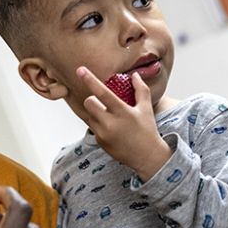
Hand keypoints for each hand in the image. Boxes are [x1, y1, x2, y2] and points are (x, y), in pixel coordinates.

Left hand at [76, 66, 171, 180]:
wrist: (147, 157)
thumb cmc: (147, 130)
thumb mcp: (146, 108)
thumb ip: (140, 90)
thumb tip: (134, 75)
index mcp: (122, 112)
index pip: (102, 93)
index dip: (90, 80)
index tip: (80, 70)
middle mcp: (110, 123)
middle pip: (89, 103)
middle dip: (93, 99)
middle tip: (102, 103)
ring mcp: (103, 134)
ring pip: (89, 115)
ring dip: (96, 112)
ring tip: (110, 118)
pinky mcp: (100, 142)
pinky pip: (92, 127)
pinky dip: (99, 124)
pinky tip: (112, 130)